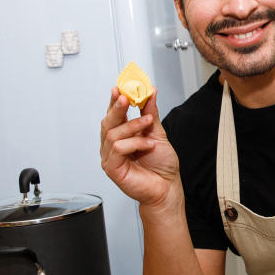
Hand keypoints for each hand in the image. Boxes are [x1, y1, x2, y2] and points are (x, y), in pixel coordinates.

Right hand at [100, 88, 181, 210]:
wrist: (167, 187)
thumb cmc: (161, 165)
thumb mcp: (157, 133)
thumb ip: (150, 113)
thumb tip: (150, 91)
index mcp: (121, 136)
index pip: (113, 115)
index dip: (114, 101)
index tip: (119, 87)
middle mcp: (112, 146)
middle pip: (108, 122)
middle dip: (117, 108)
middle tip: (126, 97)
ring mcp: (110, 157)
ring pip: (113, 134)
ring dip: (132, 125)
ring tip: (148, 124)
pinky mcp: (112, 168)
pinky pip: (118, 148)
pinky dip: (135, 143)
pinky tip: (148, 145)